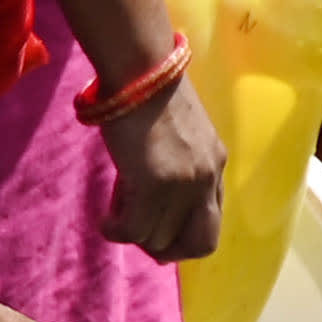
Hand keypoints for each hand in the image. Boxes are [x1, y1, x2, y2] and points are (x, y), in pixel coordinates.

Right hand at [99, 68, 227, 258]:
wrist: (141, 71)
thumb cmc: (151, 96)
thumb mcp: (181, 136)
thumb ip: (179, 166)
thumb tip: (152, 200)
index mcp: (216, 165)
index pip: (211, 222)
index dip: (182, 233)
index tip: (156, 224)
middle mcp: (208, 178)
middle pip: (199, 244)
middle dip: (167, 250)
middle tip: (137, 232)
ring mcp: (185, 183)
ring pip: (159, 240)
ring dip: (134, 235)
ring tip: (116, 212)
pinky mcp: (156, 183)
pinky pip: (133, 230)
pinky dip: (116, 231)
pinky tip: (106, 219)